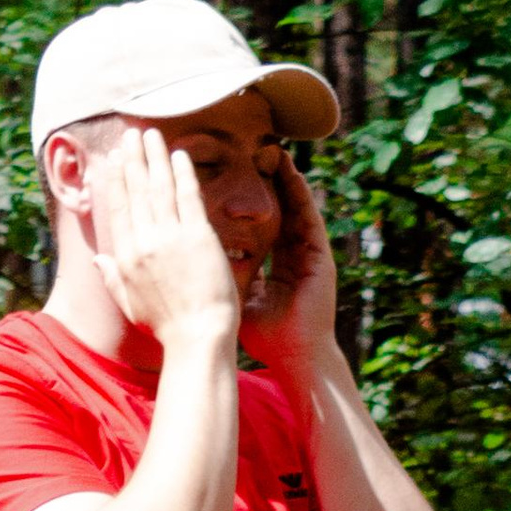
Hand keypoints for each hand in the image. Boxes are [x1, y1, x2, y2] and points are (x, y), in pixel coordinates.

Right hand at [86, 128, 239, 354]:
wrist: (198, 339)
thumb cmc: (167, 327)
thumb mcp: (130, 305)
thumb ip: (112, 278)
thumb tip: (98, 260)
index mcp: (126, 256)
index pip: (119, 207)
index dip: (117, 179)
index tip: (116, 158)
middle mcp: (144, 241)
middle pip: (136, 190)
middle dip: (133, 158)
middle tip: (131, 133)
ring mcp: (171, 237)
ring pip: (159, 186)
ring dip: (155, 156)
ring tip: (151, 134)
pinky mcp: (198, 237)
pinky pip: (188, 196)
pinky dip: (182, 173)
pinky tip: (179, 155)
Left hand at [239, 153, 339, 381]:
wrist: (297, 358)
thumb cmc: (266, 339)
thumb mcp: (236, 299)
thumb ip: (220, 278)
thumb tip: (190, 265)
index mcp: (274, 267)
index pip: (258, 227)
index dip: (247, 203)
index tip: (227, 180)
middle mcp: (292, 257)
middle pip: (277, 210)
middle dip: (265, 182)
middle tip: (252, 153)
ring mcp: (308, 256)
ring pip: (295, 208)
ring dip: (286, 180)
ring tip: (273, 152)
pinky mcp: (320, 257)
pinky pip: (310, 218)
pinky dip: (302, 195)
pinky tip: (293, 173)